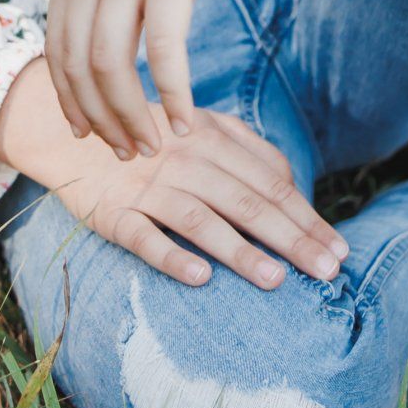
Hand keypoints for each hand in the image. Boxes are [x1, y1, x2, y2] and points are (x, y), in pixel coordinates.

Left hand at [42, 0, 280, 157]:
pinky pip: (162, 50)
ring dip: (132, 117)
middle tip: (127, 155)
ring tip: (154, 147)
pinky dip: (173, 94)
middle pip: (77, 67)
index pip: (56, 51)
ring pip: (112, 66)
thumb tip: (115, 38)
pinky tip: (187, 122)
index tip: (93, 135)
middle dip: (100, 120)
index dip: (70, 101)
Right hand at [53, 101, 348, 290]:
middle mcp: (183, 160)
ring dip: (239, 250)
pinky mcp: (112, 213)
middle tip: (326, 272)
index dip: (307, 217)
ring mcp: (146, 187)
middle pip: (245, 202)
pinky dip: (171, 255)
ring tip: (275, 280)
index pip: (270, 183)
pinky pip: (143, 236)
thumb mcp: (200, 127)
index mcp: (211, 138)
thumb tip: (293, 184)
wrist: (69, 130)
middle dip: (291, 238)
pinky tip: (200, 277)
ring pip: (200, 219)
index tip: (339, 249)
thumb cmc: (150, 137)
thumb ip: (247, 149)